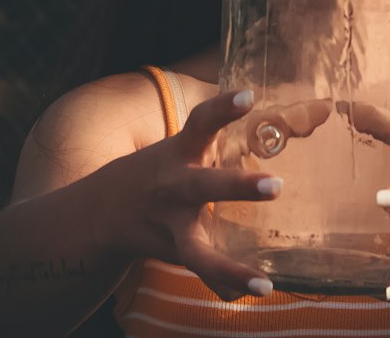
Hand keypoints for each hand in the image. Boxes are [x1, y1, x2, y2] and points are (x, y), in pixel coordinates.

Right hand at [109, 89, 281, 300]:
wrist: (101, 209)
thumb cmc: (162, 168)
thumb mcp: (184, 146)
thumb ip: (222, 136)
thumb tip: (288, 118)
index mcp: (180, 151)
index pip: (201, 122)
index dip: (223, 107)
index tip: (248, 96)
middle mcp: (173, 186)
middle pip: (202, 185)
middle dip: (238, 187)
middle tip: (278, 185)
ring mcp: (169, 224)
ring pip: (196, 249)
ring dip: (229, 267)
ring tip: (264, 283)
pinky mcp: (172, 252)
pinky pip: (199, 273)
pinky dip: (223, 285)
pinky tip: (250, 294)